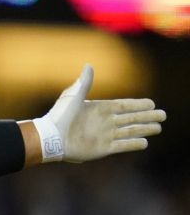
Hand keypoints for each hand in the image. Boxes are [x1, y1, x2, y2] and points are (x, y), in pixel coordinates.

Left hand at [35, 64, 165, 162]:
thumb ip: (84, 82)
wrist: (51, 138)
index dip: (138, 104)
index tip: (152, 103)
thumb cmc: (59, 116)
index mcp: (99, 109)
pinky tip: (145, 142)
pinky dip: (133, 144)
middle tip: (163, 115)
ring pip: (130, 131)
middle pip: (131, 118)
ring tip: (158, 128)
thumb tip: (89, 65)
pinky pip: (122, 146)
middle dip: (147, 116)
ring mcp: (104, 135)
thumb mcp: (73, 96)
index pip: (124, 106)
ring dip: (144, 129)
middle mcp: (104, 122)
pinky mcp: (102, 148)